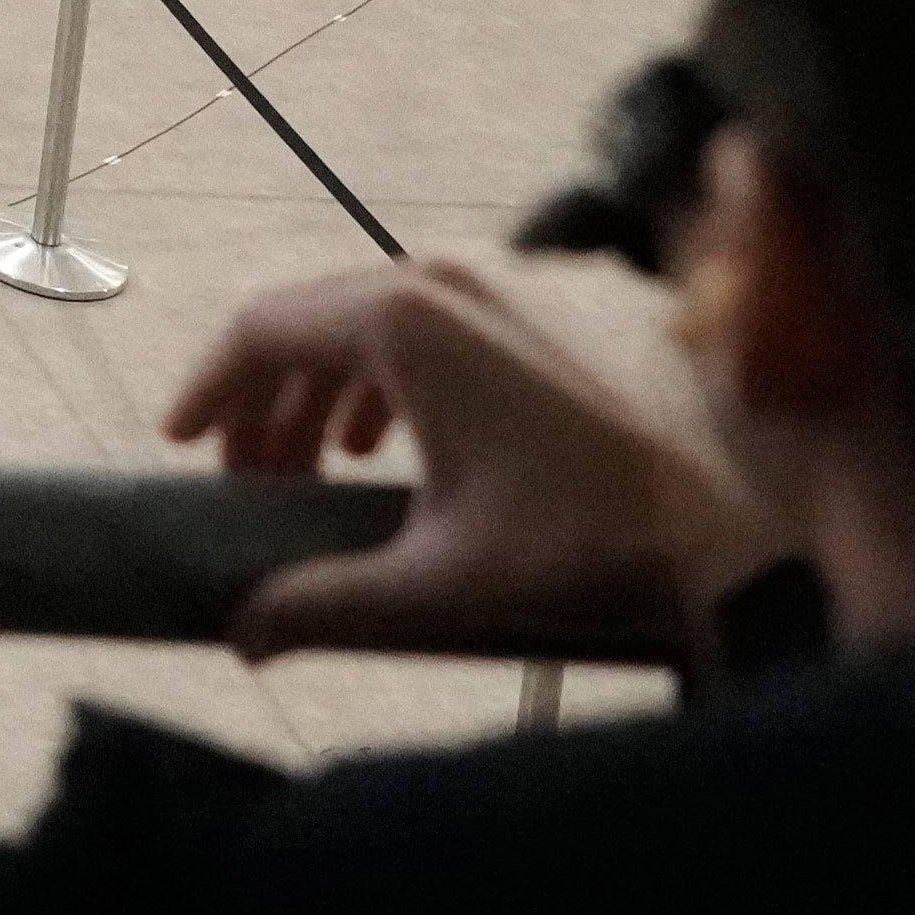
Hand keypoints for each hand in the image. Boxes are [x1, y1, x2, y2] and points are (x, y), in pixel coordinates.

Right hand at [163, 254, 765, 659]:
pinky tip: (394, 443)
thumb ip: (324, 603)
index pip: (260, 330)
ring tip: (316, 469)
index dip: (208, 389)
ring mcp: (501, 279)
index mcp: (401, 321)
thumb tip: (240, 637)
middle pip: (310, 317)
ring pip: (372, 315)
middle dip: (264, 401)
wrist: (734, 518)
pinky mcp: (546, 299)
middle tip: (245, 480)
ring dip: (325, 390)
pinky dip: (389, 373)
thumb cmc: (583, 538)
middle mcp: (443, 276)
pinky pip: (434, 318)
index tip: (181, 444)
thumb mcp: (438, 577)